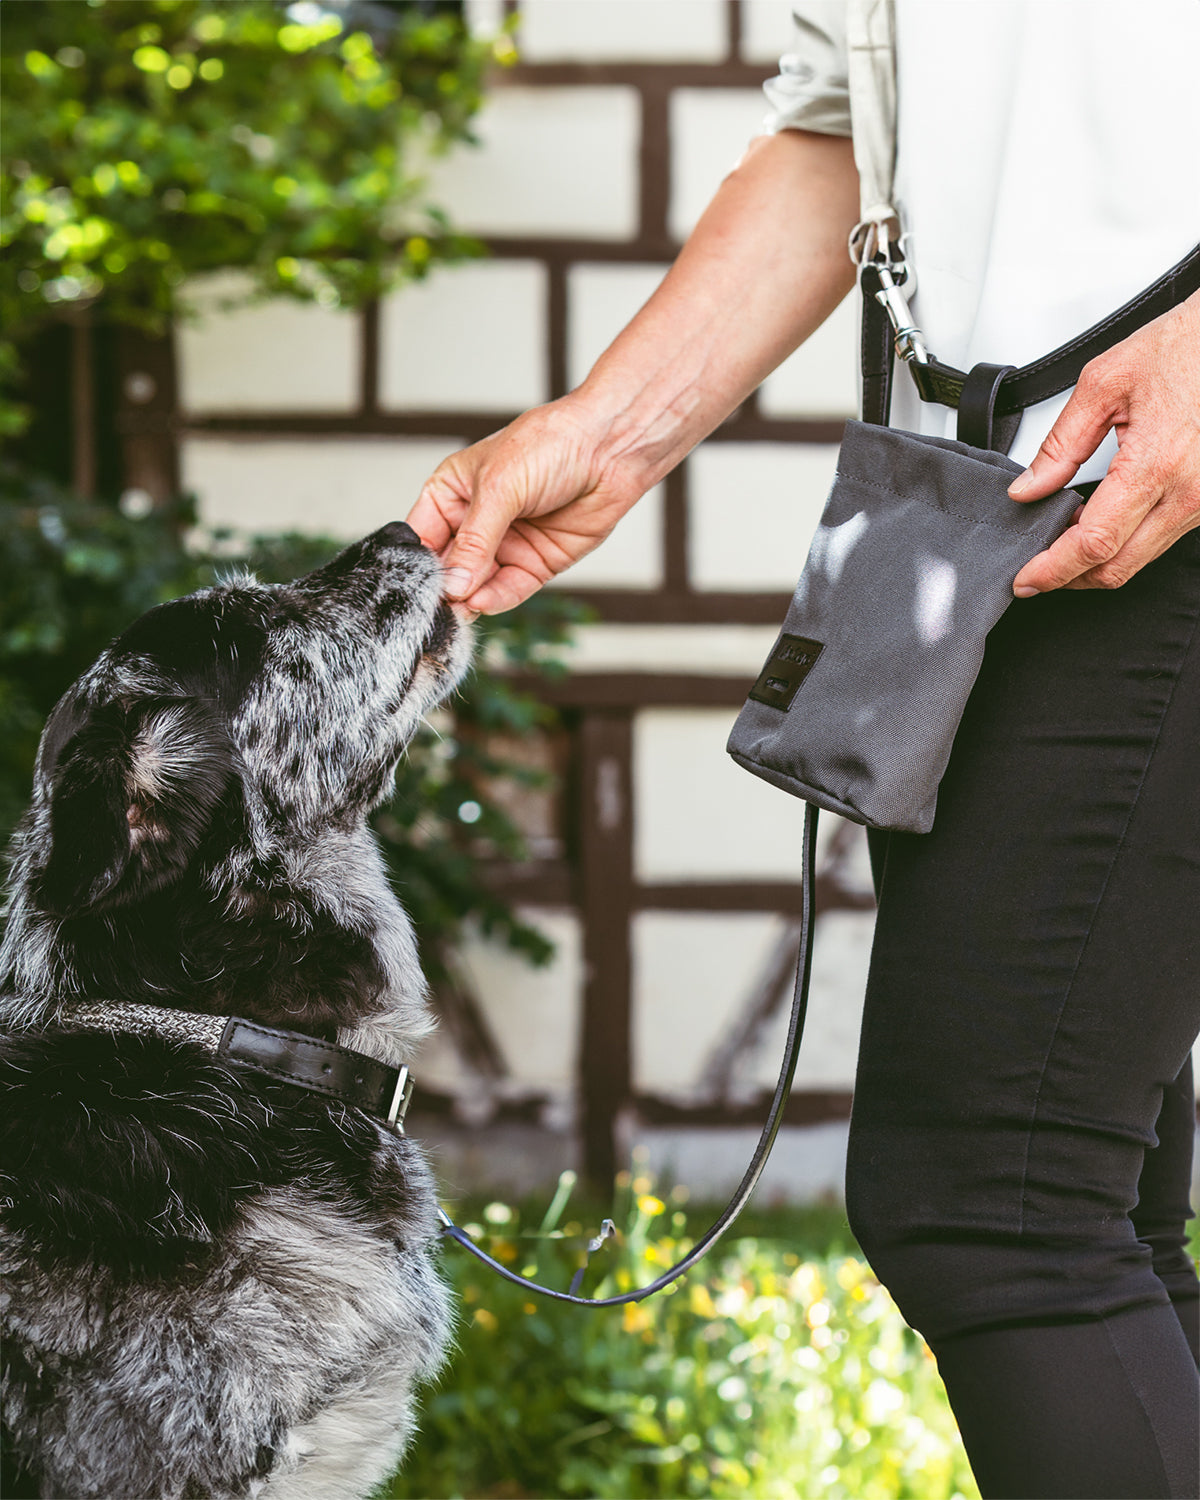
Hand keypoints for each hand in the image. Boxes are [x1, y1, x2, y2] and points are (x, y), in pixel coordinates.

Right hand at [407, 398, 644, 614]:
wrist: (609, 448)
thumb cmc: (550, 445)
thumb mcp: (500, 488)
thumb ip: (475, 540)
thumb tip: (452, 584)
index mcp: (453, 493)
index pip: (422, 536)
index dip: (416, 563)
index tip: (411, 589)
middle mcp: (475, 522)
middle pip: (448, 566)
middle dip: (443, 589)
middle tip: (434, 609)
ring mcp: (505, 544)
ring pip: (477, 584)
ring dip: (468, 600)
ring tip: (458, 612)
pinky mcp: (535, 563)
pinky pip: (510, 588)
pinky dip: (496, 599)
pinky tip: (483, 604)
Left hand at [1008, 288, 1199, 593]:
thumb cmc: (1179, 349)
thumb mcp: (1102, 385)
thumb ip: (1059, 445)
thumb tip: (1027, 489)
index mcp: (1156, 463)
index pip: (1094, 542)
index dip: (1054, 570)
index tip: (1026, 580)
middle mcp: (1188, 491)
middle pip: (1117, 566)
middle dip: (1069, 577)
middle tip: (1034, 572)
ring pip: (1138, 559)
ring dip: (1095, 561)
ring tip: (1061, 542)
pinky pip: (1158, 539)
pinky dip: (1122, 543)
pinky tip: (1098, 524)